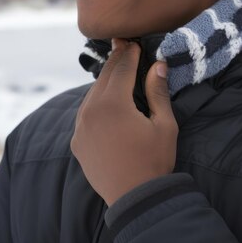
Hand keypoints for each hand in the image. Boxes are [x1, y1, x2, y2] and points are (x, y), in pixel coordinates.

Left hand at [70, 38, 177, 205]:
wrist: (135, 199)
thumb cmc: (154, 161)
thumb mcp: (164, 125)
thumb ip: (158, 92)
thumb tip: (158, 65)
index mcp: (112, 104)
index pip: (121, 70)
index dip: (129, 54)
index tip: (134, 42)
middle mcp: (90, 111)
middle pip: (103, 78)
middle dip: (115, 61)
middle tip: (122, 45)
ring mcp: (80, 127)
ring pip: (91, 95)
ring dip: (104, 81)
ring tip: (115, 70)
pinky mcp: (76, 142)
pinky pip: (85, 114)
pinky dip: (95, 102)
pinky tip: (103, 100)